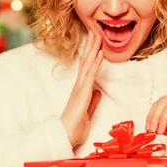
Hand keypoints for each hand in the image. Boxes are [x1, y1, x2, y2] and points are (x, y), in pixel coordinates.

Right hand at [61, 32, 103, 146]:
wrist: (66, 136)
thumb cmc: (75, 127)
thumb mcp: (87, 112)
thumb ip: (92, 102)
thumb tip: (98, 93)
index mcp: (81, 88)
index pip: (87, 67)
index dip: (91, 53)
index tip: (95, 41)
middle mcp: (79, 85)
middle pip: (86, 60)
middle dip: (91, 45)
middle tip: (95, 30)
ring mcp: (80, 87)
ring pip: (88, 63)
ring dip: (93, 48)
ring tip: (98, 35)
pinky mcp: (83, 92)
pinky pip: (91, 75)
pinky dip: (95, 63)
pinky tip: (99, 53)